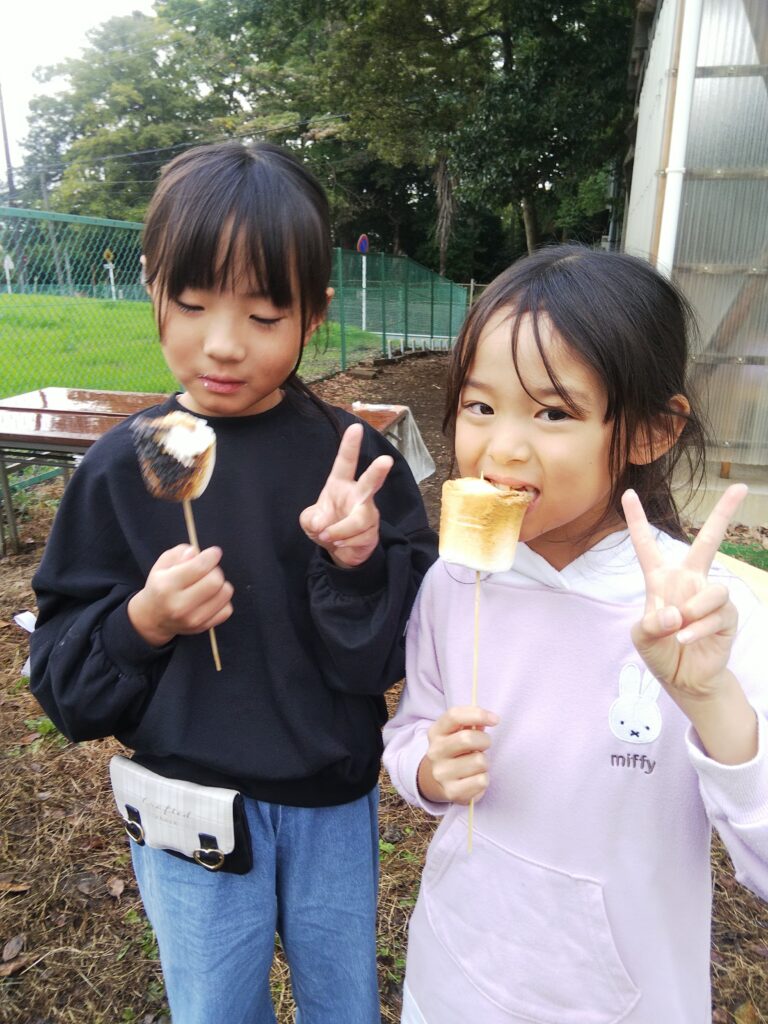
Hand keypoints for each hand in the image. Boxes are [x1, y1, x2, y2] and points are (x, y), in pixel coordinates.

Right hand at [128, 544, 233, 646]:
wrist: (153, 618)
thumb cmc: (160, 586)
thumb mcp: (162, 565)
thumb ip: (180, 553)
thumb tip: (196, 553)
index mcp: (166, 586)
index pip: (199, 567)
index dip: (212, 556)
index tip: (215, 552)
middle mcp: (179, 605)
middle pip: (215, 581)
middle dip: (215, 570)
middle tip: (209, 570)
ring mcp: (192, 619)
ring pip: (225, 594)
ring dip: (221, 584)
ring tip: (209, 584)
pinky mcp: (203, 627)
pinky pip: (227, 609)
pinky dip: (223, 600)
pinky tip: (211, 597)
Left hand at [300, 422, 393, 567]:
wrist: (339, 551)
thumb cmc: (325, 525)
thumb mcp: (310, 521)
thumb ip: (311, 519)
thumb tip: (323, 523)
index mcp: (340, 484)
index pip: (346, 462)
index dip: (350, 445)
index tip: (356, 427)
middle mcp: (358, 495)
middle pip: (370, 482)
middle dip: (378, 471)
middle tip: (386, 460)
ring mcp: (368, 513)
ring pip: (359, 520)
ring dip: (340, 531)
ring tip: (328, 537)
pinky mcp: (373, 531)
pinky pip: (360, 538)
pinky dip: (345, 544)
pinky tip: (340, 545)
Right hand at [417, 706, 498, 804]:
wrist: (436, 781)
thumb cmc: (455, 751)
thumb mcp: (456, 732)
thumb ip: (471, 722)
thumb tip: (489, 718)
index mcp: (435, 732)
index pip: (454, 715)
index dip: (478, 714)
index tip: (495, 720)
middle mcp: (434, 752)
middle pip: (468, 738)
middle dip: (484, 741)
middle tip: (484, 746)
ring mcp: (441, 773)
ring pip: (479, 761)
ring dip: (484, 762)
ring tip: (476, 764)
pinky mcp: (452, 792)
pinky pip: (482, 780)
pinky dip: (484, 778)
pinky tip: (474, 778)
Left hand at [621, 484, 747, 700]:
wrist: (683, 679)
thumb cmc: (660, 651)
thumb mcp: (642, 637)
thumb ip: (651, 623)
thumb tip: (677, 613)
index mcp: (661, 580)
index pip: (646, 545)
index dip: (637, 520)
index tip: (627, 494)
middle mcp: (689, 581)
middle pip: (708, 542)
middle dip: (724, 514)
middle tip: (740, 488)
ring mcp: (710, 597)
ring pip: (714, 589)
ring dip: (695, 610)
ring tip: (680, 628)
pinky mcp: (727, 616)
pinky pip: (718, 613)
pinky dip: (699, 628)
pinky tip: (687, 638)